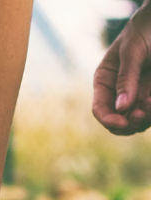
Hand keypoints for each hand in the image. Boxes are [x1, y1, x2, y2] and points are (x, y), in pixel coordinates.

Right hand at [93, 3, 150, 135]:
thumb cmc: (144, 29)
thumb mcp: (132, 50)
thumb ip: (126, 78)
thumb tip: (121, 108)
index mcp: (104, 81)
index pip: (100, 109)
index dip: (109, 120)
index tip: (123, 123)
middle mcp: (117, 92)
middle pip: (116, 120)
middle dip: (127, 124)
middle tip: (141, 116)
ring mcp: (135, 94)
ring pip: (133, 121)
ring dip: (142, 121)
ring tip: (150, 105)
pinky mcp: (149, 95)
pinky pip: (148, 112)